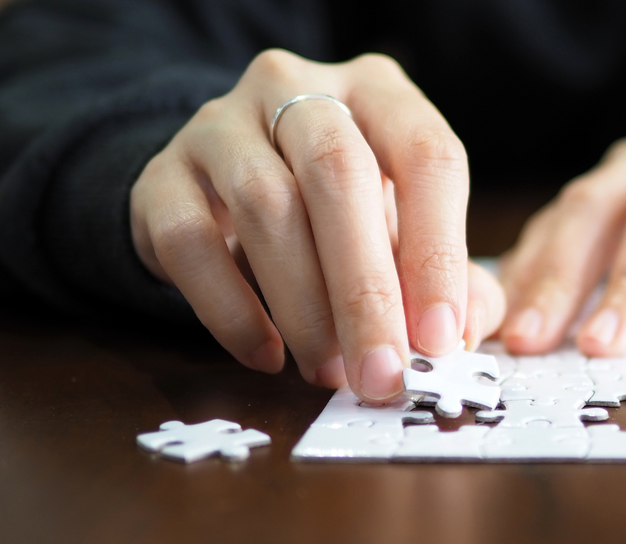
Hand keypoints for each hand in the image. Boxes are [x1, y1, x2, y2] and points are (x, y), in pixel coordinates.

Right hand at [130, 50, 504, 400]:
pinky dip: (231, 311)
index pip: (427, 156)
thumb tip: (463, 331)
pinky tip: (266, 355)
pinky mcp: (161, 175)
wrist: (225, 194)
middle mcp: (299, 88)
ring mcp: (221, 124)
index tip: (441, 339)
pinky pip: (189, 242)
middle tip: (382, 373)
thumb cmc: (339, 217)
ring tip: (329, 371)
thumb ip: (448, 277)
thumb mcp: (404, 233)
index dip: (439, 252)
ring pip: (265, 206)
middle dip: (367, 291)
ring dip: (304, 308)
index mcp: (379, 92)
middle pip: (340, 176)